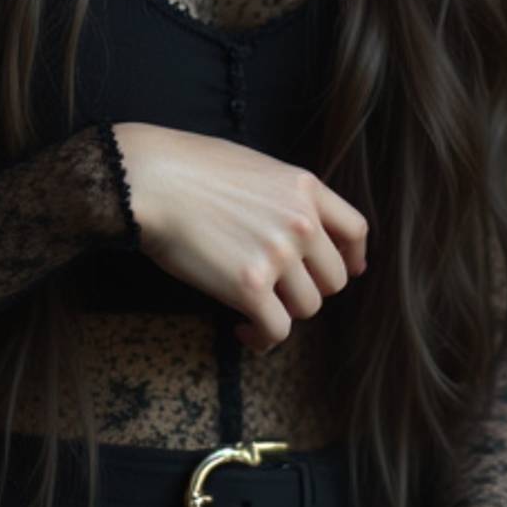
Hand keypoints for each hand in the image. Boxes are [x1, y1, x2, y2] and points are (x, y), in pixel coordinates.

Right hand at [109, 123, 367, 351]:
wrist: (151, 179)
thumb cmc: (188, 167)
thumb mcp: (254, 167)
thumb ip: (283, 196)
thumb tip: (292, 224)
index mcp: (304, 188)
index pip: (355, 230)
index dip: (353, 257)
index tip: (348, 270)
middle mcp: (301, 222)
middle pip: (333, 278)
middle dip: (309, 289)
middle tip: (279, 292)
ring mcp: (278, 255)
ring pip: (307, 307)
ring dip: (282, 313)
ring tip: (253, 310)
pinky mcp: (250, 287)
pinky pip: (275, 330)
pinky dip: (261, 338)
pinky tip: (242, 330)